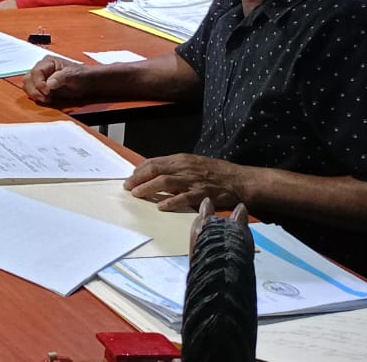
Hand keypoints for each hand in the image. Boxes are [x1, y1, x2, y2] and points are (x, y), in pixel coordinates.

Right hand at [22, 54, 86, 104]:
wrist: (87, 82)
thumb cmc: (81, 75)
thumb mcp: (73, 74)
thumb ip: (61, 77)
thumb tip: (49, 84)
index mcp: (48, 62)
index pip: (36, 72)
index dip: (39, 83)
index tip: (48, 92)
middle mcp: (41, 68)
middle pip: (28, 79)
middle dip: (34, 90)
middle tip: (46, 98)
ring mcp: (40, 77)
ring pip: (27, 84)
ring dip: (33, 93)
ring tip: (46, 99)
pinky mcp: (41, 86)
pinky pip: (31, 90)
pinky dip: (35, 96)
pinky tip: (45, 99)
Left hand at [125, 154, 250, 212]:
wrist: (239, 180)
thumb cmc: (216, 173)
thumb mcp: (193, 164)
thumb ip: (175, 168)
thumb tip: (155, 174)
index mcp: (181, 159)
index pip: (154, 162)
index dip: (139, 170)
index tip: (131, 178)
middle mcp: (185, 168)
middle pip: (155, 170)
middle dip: (138, 179)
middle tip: (127, 187)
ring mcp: (193, 181)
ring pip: (164, 182)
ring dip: (148, 188)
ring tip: (137, 195)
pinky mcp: (202, 194)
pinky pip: (183, 198)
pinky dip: (170, 202)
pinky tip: (160, 207)